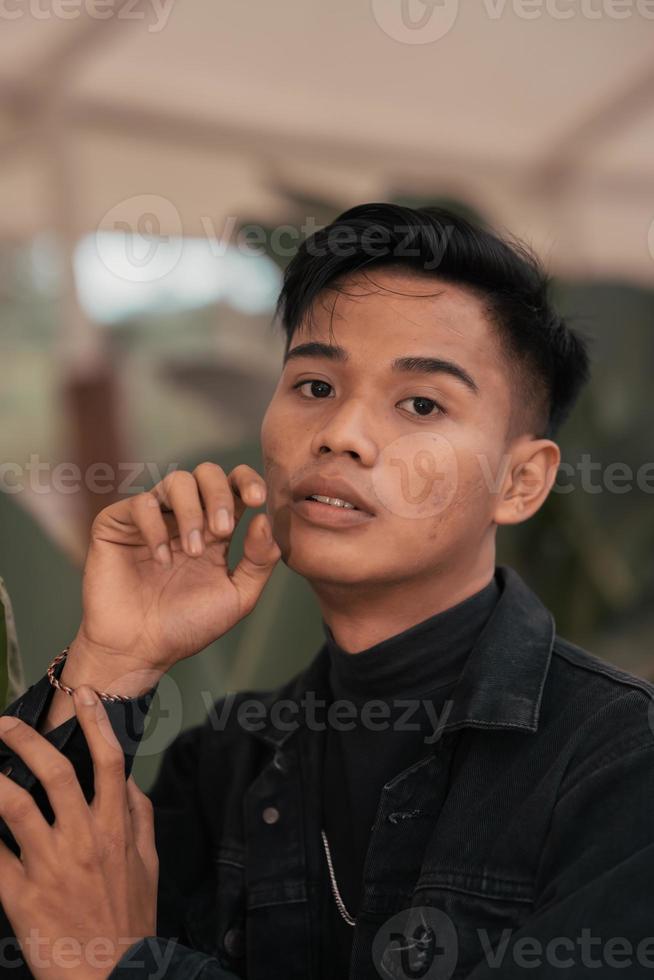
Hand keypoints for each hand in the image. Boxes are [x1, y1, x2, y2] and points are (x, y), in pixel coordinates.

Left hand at [0, 687, 157, 978]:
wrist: (114, 975)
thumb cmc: (131, 917)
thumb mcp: (148, 861)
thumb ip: (138, 814)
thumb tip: (123, 778)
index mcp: (116, 827)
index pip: (108, 761)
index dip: (95, 722)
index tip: (82, 693)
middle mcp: (83, 838)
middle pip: (53, 772)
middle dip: (24, 740)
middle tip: (2, 724)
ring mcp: (50, 866)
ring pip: (13, 805)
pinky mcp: (20, 896)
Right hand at [73, 463, 280, 673]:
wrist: (139, 650)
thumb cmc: (186, 626)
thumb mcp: (237, 597)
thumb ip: (259, 560)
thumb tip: (263, 518)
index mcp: (216, 530)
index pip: (235, 486)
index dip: (248, 481)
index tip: (258, 499)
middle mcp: (184, 517)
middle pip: (207, 473)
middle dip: (220, 495)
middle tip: (222, 530)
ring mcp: (152, 518)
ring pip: (176, 481)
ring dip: (191, 512)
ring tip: (193, 551)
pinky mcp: (118, 523)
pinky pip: (142, 504)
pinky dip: (156, 528)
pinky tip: (161, 560)